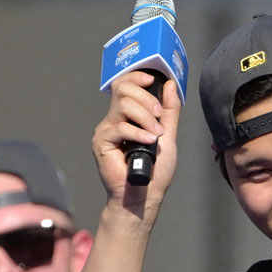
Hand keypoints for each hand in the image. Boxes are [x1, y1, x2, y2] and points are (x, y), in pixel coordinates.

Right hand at [92, 71, 180, 215]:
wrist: (145, 194)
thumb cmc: (156, 170)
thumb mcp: (168, 135)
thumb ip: (169, 111)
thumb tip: (170, 86)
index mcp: (128, 116)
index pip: (125, 85)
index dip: (137, 77)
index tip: (152, 79)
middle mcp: (114, 120)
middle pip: (124, 90)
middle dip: (147, 99)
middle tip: (158, 116)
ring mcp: (106, 130)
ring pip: (123, 106)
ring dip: (145, 117)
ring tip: (156, 135)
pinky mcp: (102, 142)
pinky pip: (120, 128)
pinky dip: (138, 133)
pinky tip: (148, 142)